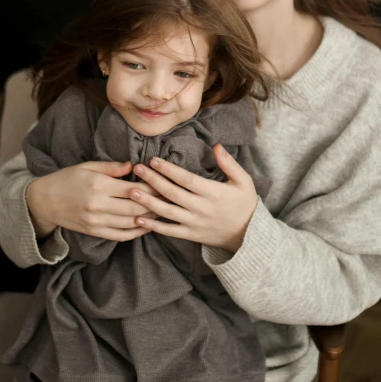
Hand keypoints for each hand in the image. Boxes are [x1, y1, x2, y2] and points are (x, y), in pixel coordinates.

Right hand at [25, 161, 160, 241]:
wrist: (45, 201)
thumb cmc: (68, 178)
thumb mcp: (88, 166)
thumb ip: (112, 167)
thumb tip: (134, 166)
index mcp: (98, 185)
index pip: (133, 188)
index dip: (152, 188)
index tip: (166, 184)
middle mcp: (98, 205)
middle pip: (135, 207)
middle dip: (156, 204)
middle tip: (171, 199)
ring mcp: (97, 221)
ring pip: (130, 222)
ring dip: (149, 218)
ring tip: (165, 212)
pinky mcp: (95, 232)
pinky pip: (120, 235)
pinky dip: (136, 232)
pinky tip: (147, 226)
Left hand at [129, 144, 258, 252]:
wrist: (248, 235)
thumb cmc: (245, 204)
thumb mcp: (243, 181)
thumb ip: (229, 163)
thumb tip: (216, 145)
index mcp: (213, 192)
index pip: (186, 179)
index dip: (169, 170)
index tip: (154, 160)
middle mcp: (201, 208)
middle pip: (172, 193)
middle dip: (153, 180)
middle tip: (137, 169)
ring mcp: (195, 223)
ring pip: (167, 212)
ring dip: (148, 201)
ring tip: (132, 191)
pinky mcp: (191, 235)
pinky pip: (169, 231)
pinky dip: (153, 226)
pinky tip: (138, 218)